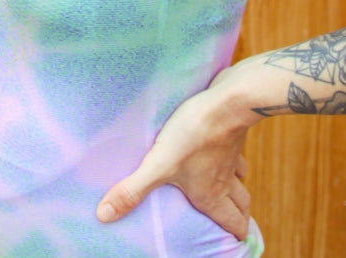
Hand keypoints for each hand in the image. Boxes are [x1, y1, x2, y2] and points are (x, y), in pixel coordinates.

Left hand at [95, 81, 253, 239]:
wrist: (225, 100)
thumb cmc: (194, 134)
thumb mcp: (159, 164)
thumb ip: (133, 190)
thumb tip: (104, 215)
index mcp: (210, 195)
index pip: (233, 224)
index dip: (236, 236)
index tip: (234, 243)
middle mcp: (225, 180)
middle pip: (241, 206)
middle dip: (237, 216)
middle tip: (232, 222)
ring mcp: (231, 157)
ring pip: (240, 181)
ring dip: (236, 189)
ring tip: (227, 192)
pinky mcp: (231, 134)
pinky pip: (235, 153)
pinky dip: (231, 159)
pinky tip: (221, 153)